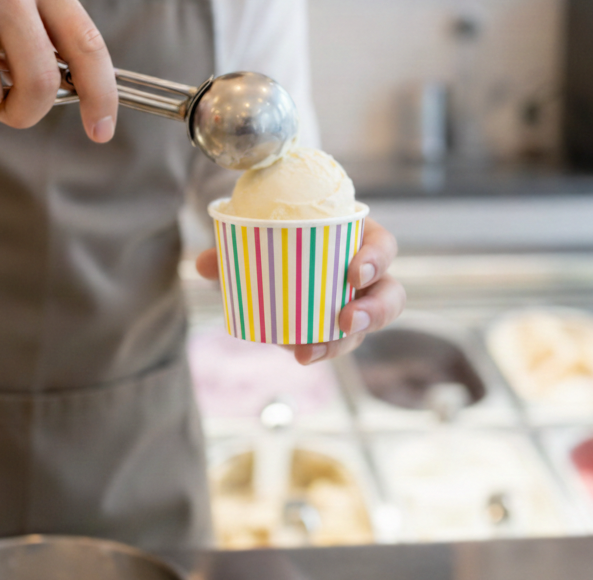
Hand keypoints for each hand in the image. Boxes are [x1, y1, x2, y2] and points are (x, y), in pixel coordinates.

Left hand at [195, 217, 403, 364]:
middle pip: (389, 296)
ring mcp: (354, 305)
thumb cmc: (273, 240)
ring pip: (366, 329)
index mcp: (355, 239)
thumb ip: (230, 250)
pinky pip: (338, 343)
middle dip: (374, 311)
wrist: (266, 260)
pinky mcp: (337, 329)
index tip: (354, 272)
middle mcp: (364, 275)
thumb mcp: (255, 238)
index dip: (376, 258)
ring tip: (311, 352)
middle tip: (344, 320)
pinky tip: (301, 354)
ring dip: (343, 343)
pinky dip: (319, 349)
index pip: (383, 246)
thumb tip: (203, 263)